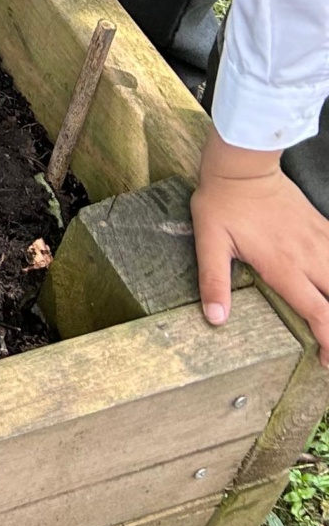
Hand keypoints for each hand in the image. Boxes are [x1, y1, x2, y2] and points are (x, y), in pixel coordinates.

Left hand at [194, 133, 328, 360]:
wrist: (242, 164)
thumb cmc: (223, 203)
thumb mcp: (209, 242)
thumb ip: (213, 281)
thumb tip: (215, 318)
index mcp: (284, 268)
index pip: (320, 314)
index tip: (326, 360)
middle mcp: (309, 257)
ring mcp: (319, 240)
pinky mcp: (322, 225)